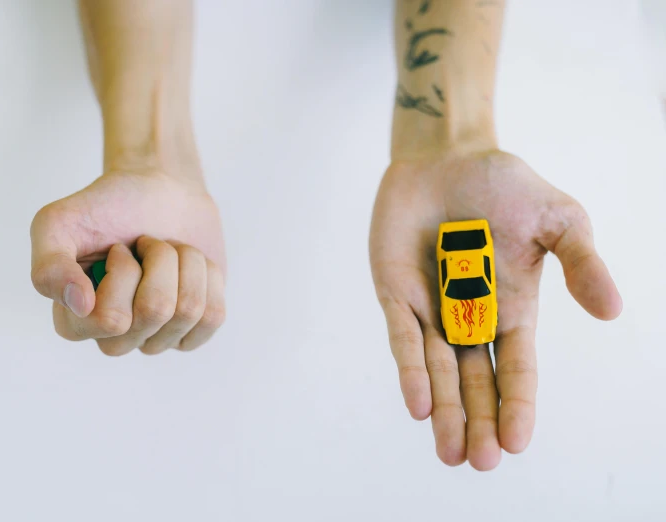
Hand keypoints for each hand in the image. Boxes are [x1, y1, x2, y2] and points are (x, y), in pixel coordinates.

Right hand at [30, 168, 225, 355]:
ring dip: (184, 262)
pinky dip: (207, 275)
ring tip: (168, 250)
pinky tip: (189, 265)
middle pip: (155, 312)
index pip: (111, 319)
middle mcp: (115, 338)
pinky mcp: (192, 330)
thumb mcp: (59, 222)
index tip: (117, 247)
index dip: (123, 272)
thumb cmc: (107, 206)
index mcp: (74, 322)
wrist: (159, 189)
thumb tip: (80, 305)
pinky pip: (213, 315)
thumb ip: (48, 266)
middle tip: (145, 243)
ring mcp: (156, 338)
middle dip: (159, 260)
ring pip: (189, 311)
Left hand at [369, 150, 621, 469]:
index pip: (515, 367)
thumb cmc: (504, 187)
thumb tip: (611, 311)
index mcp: (511, 308)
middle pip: (475, 380)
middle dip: (477, 421)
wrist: (447, 157)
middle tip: (479, 462)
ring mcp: (430, 307)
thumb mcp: (559, 219)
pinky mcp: (396, 292)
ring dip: (444, 411)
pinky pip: (403, 337)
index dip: (516, 404)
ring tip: (450, 452)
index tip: (515, 442)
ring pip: (437, 370)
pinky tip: (419, 402)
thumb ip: (582, 262)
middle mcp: (469, 316)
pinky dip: (411, 369)